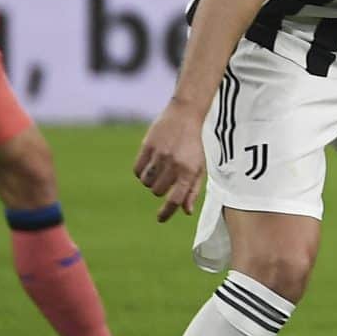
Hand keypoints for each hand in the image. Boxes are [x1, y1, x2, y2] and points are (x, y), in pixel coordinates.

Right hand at [134, 102, 206, 221]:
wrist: (185, 116)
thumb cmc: (193, 145)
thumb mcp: (199, 166)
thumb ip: (192, 189)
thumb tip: (186, 211)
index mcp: (190, 170)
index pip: (175, 199)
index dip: (167, 212)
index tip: (160, 219)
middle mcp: (175, 164)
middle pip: (158, 191)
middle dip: (160, 189)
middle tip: (166, 177)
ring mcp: (160, 155)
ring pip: (146, 182)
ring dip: (150, 180)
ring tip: (159, 169)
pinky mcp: (147, 147)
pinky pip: (137, 170)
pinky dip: (140, 171)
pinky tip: (149, 163)